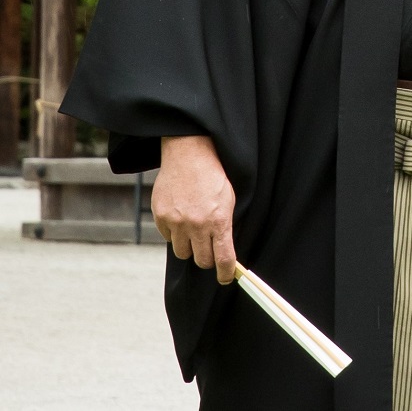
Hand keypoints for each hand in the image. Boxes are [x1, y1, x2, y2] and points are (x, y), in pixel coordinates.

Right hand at [152, 135, 237, 283]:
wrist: (189, 154)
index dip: (226, 272)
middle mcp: (197, 225)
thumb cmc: (214, 175)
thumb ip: (226, 224)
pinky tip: (181, 218)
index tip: (226, 278)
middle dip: (207, 259)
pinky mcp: (161, 217)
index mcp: (219, 220)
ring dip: (189, 246)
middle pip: (201, 260)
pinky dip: (174, 233)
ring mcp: (177, 222)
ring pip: (182, 252)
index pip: (223, 257)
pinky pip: (168, 237)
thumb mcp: (229, 198)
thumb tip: (225, 250)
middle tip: (209, 250)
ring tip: (194, 231)